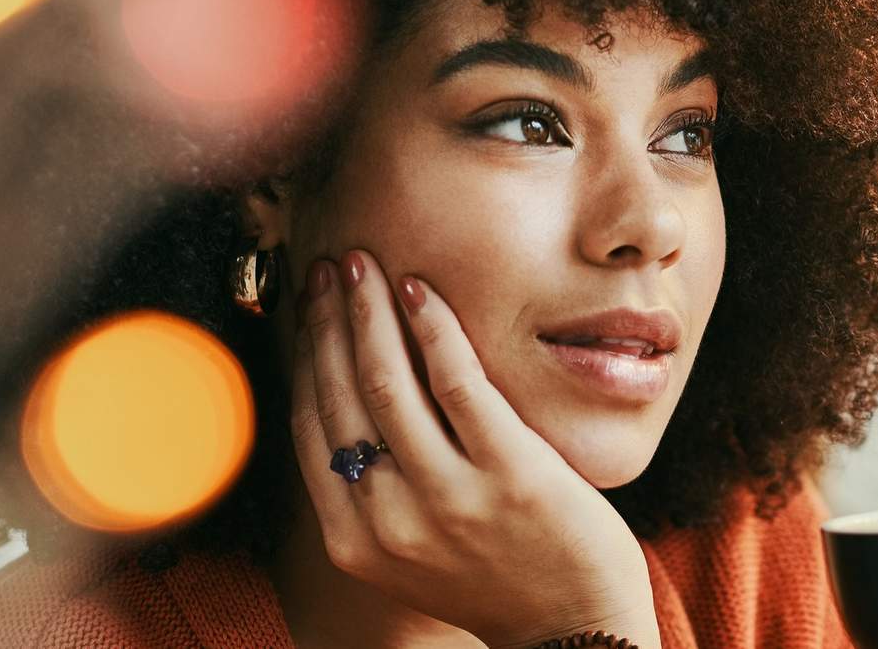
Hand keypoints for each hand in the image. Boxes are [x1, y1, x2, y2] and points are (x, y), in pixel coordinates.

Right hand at [288, 248, 661, 648]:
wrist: (573, 632)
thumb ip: (375, 490)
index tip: (306, 307)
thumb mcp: (410, 548)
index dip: (304, 358)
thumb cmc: (495, 577)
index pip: (313, 428)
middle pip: (342, 396)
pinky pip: (459, 383)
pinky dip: (434, 328)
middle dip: (328, 321)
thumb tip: (345, 397)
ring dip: (369, 312)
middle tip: (331, 266)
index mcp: (353, 540)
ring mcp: (449, 499)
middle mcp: (389, 521)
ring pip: (388, 382)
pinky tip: (421, 292)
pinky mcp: (510, 474)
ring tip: (364, 265)